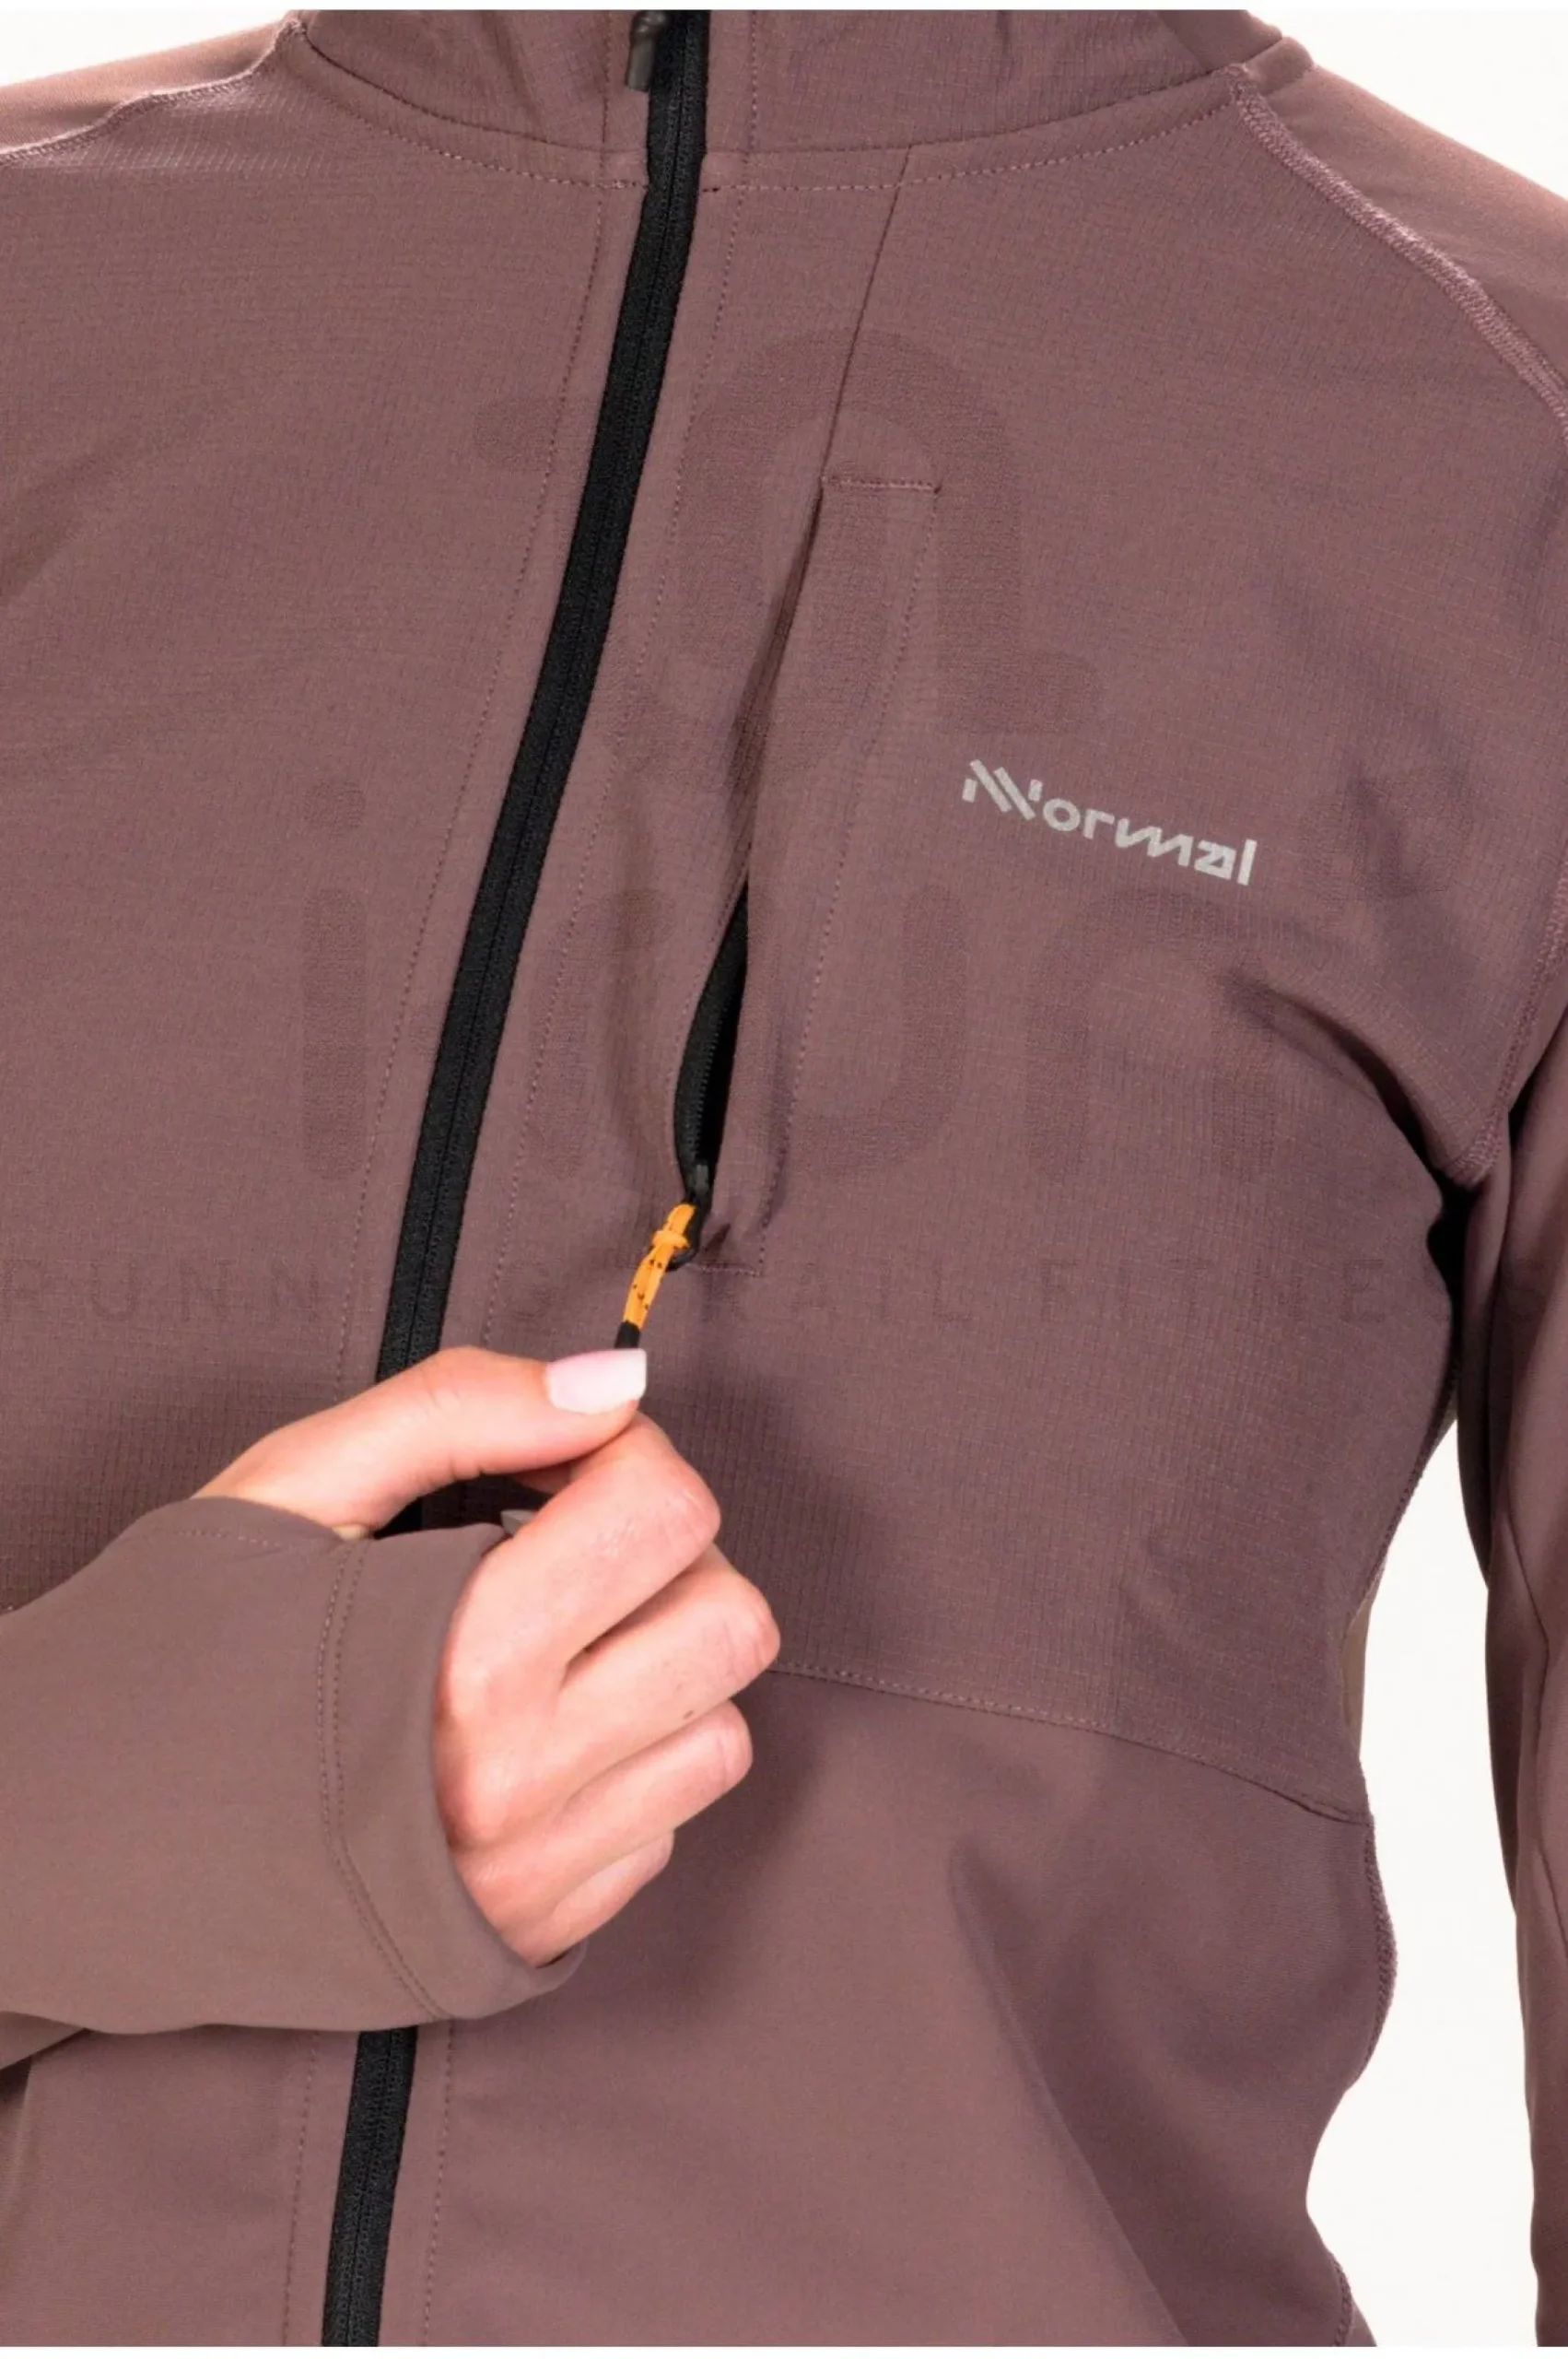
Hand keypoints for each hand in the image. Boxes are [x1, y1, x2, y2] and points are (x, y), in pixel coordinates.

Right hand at [193, 1344, 779, 1964]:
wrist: (81, 1848)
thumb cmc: (176, 1658)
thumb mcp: (290, 1491)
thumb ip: (458, 1409)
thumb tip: (614, 1384)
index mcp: (461, 1655)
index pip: (665, 1510)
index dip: (623, 1455)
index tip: (553, 1467)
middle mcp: (520, 1778)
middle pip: (730, 1622)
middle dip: (667, 1558)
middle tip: (569, 1551)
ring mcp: (538, 1870)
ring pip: (722, 1730)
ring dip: (661, 1666)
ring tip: (553, 1646)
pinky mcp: (538, 1930)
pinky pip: (667, 1822)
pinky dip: (626, 1763)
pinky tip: (529, 1735)